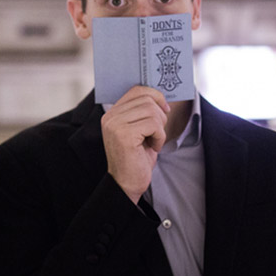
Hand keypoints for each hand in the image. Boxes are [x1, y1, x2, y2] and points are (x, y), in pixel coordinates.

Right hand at [100, 86, 169, 203]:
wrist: (127, 184)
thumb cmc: (136, 158)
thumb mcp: (140, 130)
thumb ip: (143, 112)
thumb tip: (160, 96)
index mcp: (112, 113)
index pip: (137, 90)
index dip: (155, 96)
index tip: (165, 109)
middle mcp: (110, 116)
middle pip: (147, 99)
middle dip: (159, 115)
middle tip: (157, 133)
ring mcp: (115, 125)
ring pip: (152, 111)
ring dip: (160, 128)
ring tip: (153, 142)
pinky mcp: (124, 135)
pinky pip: (153, 125)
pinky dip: (160, 137)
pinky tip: (153, 148)